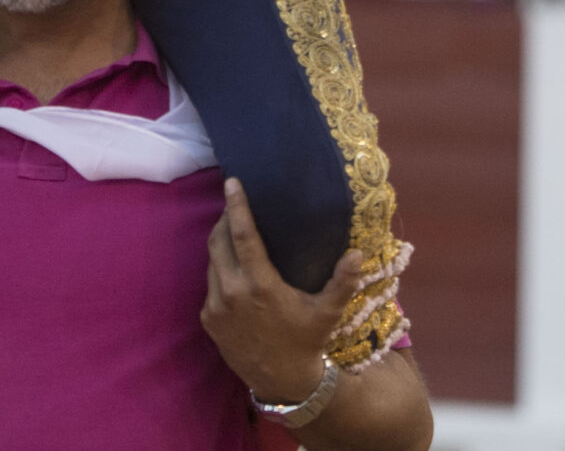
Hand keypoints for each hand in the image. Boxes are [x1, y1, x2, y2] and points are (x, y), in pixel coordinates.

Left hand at [201, 177, 364, 407]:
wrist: (283, 382)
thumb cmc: (307, 340)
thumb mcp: (328, 312)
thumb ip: (343, 282)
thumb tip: (357, 252)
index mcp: (260, 285)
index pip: (243, 236)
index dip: (236, 206)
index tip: (232, 182)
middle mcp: (233, 293)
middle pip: (219, 242)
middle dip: (224, 219)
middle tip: (234, 204)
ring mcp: (217, 307)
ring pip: (212, 262)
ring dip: (221, 245)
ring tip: (234, 234)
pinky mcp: (208, 319)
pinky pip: (210, 284)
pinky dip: (219, 271)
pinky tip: (233, 270)